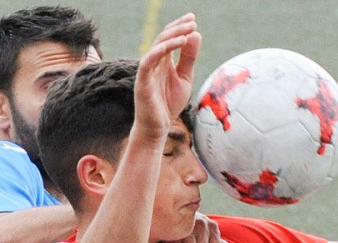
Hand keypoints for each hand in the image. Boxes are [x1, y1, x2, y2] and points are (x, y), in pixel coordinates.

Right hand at [135, 13, 200, 138]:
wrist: (157, 128)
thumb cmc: (168, 104)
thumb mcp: (184, 78)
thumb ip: (189, 58)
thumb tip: (196, 35)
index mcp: (162, 61)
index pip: (169, 38)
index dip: (179, 27)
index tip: (193, 19)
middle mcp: (153, 63)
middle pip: (163, 39)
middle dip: (178, 28)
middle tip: (192, 21)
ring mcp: (146, 72)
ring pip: (156, 47)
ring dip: (172, 37)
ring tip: (187, 31)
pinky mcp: (142, 82)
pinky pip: (147, 62)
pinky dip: (158, 51)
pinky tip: (172, 45)